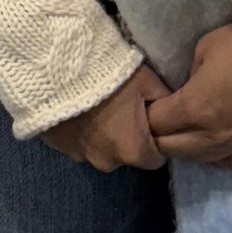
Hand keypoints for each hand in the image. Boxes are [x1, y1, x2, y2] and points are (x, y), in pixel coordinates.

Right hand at [42, 65, 169, 172]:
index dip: (155, 138)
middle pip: (125, 154)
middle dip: (126, 136)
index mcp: (134, 152)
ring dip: (100, 134)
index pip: (156, 157)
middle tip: (120, 107)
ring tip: (95, 106)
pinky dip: (78, 129)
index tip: (149, 119)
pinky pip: (74, 141)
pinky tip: (76, 107)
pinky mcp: (56, 147)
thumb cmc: (110, 77)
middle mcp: (107, 162)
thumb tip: (174, 109)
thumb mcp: (148, 82)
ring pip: (98, 149)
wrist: (57, 70)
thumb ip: (165, 102)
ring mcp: (78, 156)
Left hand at [146, 22, 231, 170]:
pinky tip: (210, 148)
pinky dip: (213, 158)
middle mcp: (212, 137)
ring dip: (184, 148)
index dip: (145, 113)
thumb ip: (189, 75)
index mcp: (194, 109)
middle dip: (158, 134)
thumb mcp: (206, 48)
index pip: (154, 123)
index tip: (145, 103)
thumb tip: (186, 89)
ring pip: (199, 160)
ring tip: (180, 133)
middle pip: (171, 147)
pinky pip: (228, 164)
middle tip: (157, 119)